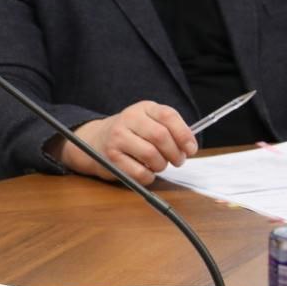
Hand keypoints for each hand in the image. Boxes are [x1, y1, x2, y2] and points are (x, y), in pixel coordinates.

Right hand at [61, 101, 196, 185]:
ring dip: (162, 165)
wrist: (96, 140)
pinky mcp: (111, 157)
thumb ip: (169, 129)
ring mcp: (117, 137)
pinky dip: (149, 176)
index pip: (168, 116)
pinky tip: (146, 172)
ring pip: (151, 155)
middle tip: (177, 160)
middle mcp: (128, 119)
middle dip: (175, 153)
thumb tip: (189, 147)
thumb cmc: (131, 134)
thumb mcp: (148, 122)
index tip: (190, 149)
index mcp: (143, 108)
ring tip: (159, 165)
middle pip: (161, 136)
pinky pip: (139, 172)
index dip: (184, 134)